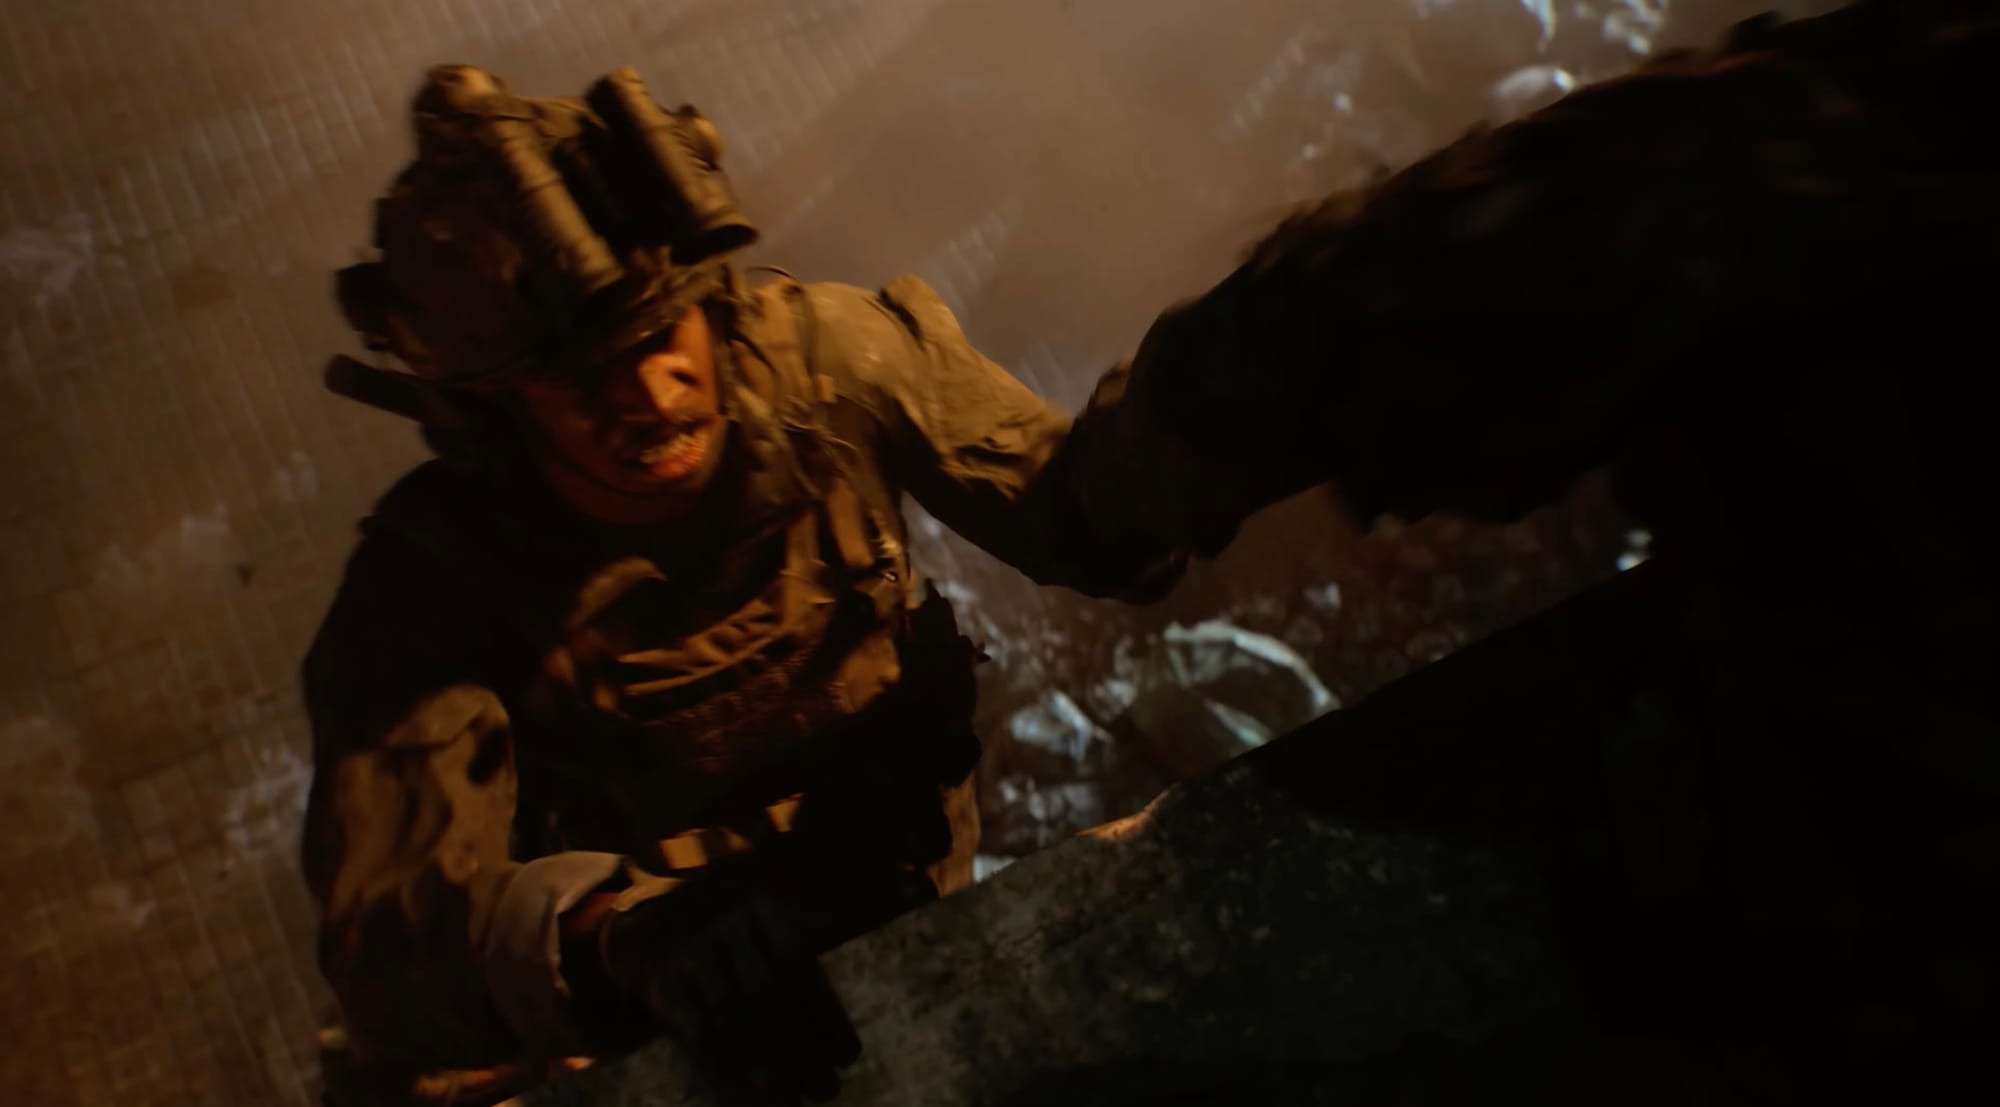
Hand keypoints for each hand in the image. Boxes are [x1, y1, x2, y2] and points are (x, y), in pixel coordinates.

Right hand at [598, 880, 861, 1105]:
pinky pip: (692, 1032)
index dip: (827, 1012)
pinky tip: (742, 1100)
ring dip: (763, 1065)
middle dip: (801, 1047)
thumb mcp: (770, 930)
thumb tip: (846, 1042)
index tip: (848, 1057)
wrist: (654, 923)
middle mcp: (725, 925)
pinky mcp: (661, 985)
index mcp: (763, 909)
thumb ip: (807, 968)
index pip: (800, 963)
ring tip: (790, 1102)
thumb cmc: (735, 942)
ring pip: (730, 1016)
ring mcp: (690, 953)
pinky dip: (719, 1068)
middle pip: (768, 993)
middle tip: (827, 1089)